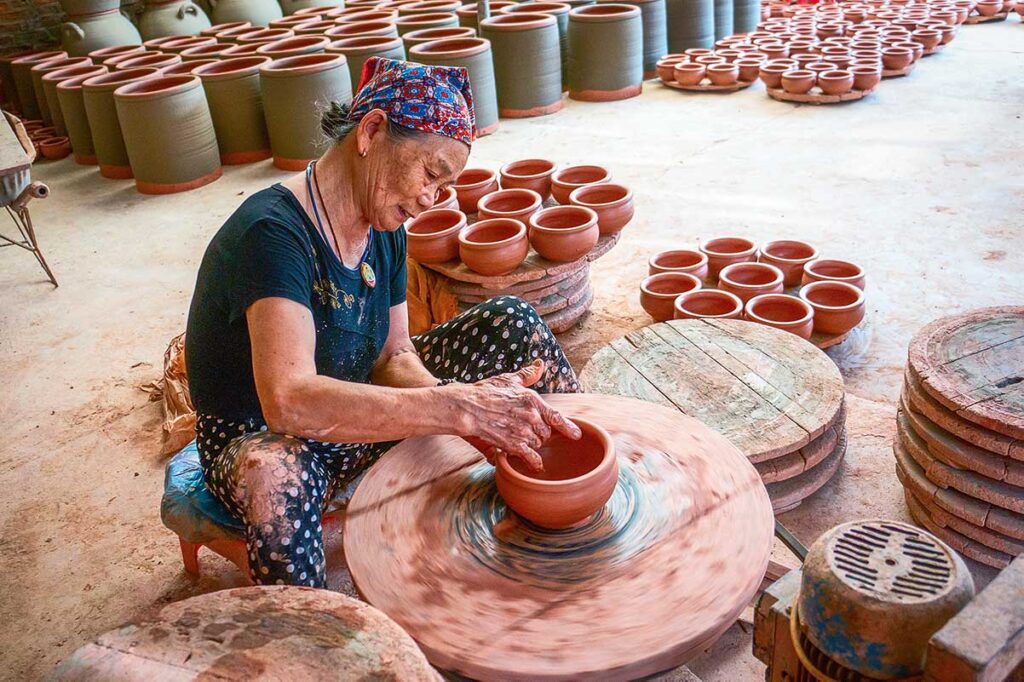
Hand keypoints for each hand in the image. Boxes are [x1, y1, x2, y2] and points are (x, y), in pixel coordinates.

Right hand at [447, 360, 581, 470]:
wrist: (467, 407)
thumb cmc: (485, 392)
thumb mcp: (509, 380)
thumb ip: (527, 375)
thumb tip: (540, 365)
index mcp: (533, 400)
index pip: (556, 416)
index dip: (568, 428)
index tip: (576, 435)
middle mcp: (531, 416)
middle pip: (546, 433)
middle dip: (539, 434)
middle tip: (527, 431)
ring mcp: (523, 431)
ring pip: (537, 444)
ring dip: (532, 445)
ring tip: (520, 440)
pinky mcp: (513, 444)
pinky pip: (530, 456)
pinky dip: (533, 461)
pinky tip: (534, 465)